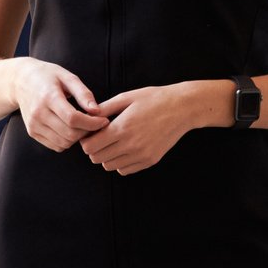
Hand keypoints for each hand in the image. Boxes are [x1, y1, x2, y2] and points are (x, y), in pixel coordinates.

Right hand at [13, 60, 109, 150]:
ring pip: (64, 143)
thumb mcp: (67, 77)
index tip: (104, 120)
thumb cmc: (47, 76)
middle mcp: (39, 114)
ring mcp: (33, 125)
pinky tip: (71, 129)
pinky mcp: (32, 132)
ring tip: (84, 125)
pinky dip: (67, 141)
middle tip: (95, 123)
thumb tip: (97, 111)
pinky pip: (55, 146)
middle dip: (87, 131)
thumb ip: (83, 93)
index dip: (92, 123)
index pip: (73, 119)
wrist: (20, 81)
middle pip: (69, 133)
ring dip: (78, 138)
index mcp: (48, 97)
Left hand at [79, 82, 217, 174]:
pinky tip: (126, 149)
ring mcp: (141, 155)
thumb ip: (105, 108)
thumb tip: (86, 116)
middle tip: (101, 137)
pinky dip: (120, 163)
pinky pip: (125, 170)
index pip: (90, 147)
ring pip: (110, 166)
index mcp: (122, 127)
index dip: (86, 140)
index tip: (91, 132)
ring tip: (114, 142)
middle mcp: (131, 145)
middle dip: (95, 149)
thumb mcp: (127, 97)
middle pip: (97, 159)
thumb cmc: (153, 99)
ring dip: (107, 156)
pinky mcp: (150, 160)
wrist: (182, 108)